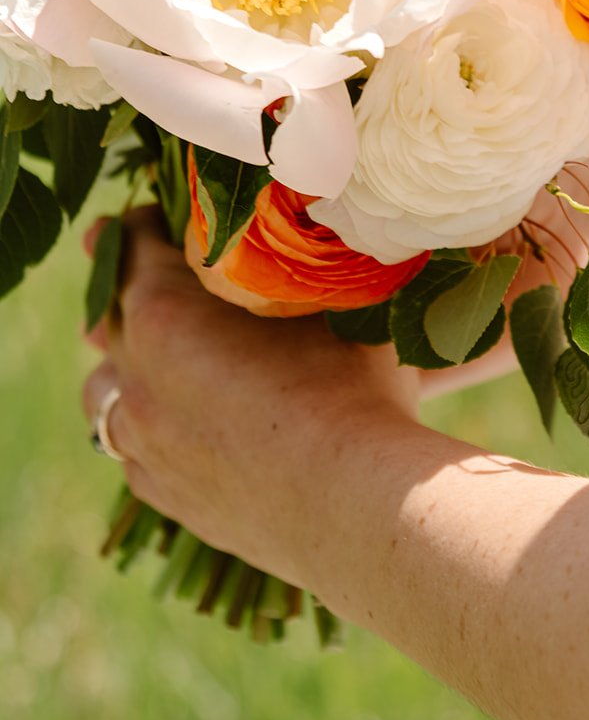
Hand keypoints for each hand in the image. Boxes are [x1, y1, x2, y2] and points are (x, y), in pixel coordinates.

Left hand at [81, 206, 420, 584]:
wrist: (354, 502)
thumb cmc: (349, 386)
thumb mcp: (333, 303)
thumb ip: (306, 267)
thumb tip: (335, 226)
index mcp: (163, 312)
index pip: (128, 246)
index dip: (145, 226)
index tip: (165, 218)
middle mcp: (136, 376)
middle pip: (107, 317)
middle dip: (131, 293)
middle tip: (167, 280)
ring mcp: (143, 441)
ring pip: (103, 392)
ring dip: (127, 367)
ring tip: (162, 358)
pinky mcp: (165, 493)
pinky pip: (133, 450)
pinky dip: (149, 427)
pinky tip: (183, 425)